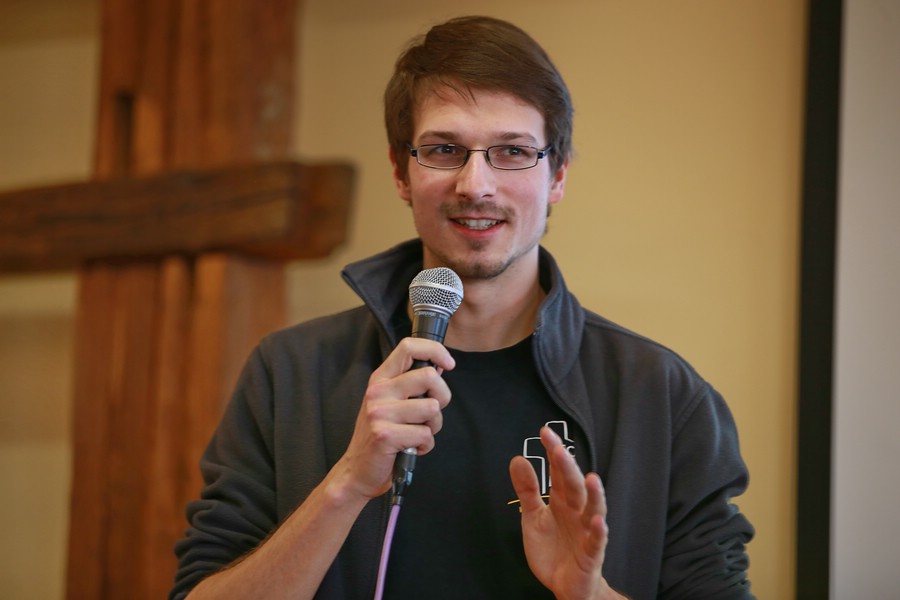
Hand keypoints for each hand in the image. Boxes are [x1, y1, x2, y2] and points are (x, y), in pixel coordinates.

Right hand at [334, 337, 454, 500]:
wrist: (357, 471)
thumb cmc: (381, 436)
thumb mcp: (390, 403)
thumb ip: (411, 384)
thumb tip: (441, 366)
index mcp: (381, 379)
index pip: (408, 347)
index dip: (435, 351)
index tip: (449, 364)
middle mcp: (378, 391)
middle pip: (429, 376)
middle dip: (442, 397)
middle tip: (430, 414)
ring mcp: (380, 413)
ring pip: (432, 408)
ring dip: (432, 427)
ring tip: (415, 434)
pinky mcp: (385, 435)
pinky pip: (425, 435)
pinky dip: (424, 446)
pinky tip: (410, 448)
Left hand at [509, 427, 620, 599]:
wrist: (565, 585)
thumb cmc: (553, 548)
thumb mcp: (533, 517)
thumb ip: (527, 489)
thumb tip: (517, 459)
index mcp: (562, 500)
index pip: (558, 471)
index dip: (553, 452)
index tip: (545, 432)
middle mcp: (577, 511)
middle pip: (574, 486)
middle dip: (568, 468)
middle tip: (559, 449)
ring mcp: (586, 531)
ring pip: (593, 509)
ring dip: (594, 495)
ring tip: (591, 478)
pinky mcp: (590, 554)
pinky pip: (597, 541)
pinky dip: (598, 531)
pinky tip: (598, 521)